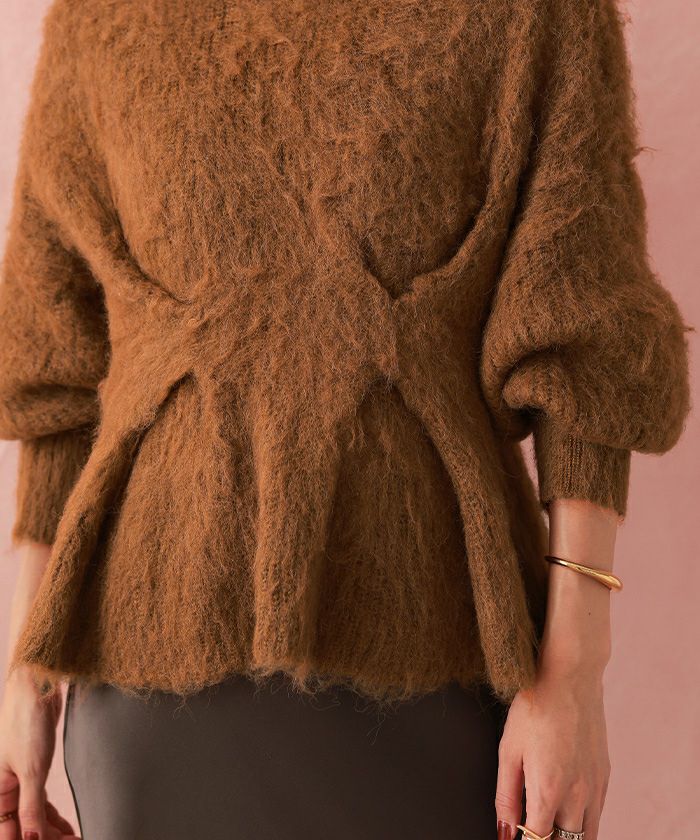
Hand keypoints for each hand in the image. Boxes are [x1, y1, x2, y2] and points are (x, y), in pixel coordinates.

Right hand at [0, 666, 78, 839]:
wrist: (36, 687)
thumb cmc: (26, 722)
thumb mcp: (32, 770)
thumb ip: (31, 807)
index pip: (11, 833)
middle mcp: (3, 791)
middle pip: (21, 828)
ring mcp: (18, 781)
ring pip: (32, 817)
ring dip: (50, 832)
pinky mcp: (33, 771)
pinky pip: (39, 802)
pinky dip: (52, 817)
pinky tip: (66, 828)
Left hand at [495, 660, 609, 839]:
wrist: (570, 676)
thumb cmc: (535, 706)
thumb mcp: (508, 750)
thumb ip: (506, 796)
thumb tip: (505, 831)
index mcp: (548, 790)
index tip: (517, 835)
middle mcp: (577, 795)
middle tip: (530, 829)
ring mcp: (595, 786)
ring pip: (586, 836)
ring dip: (567, 837)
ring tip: (548, 827)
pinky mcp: (605, 775)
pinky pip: (597, 814)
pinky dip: (582, 822)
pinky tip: (566, 811)